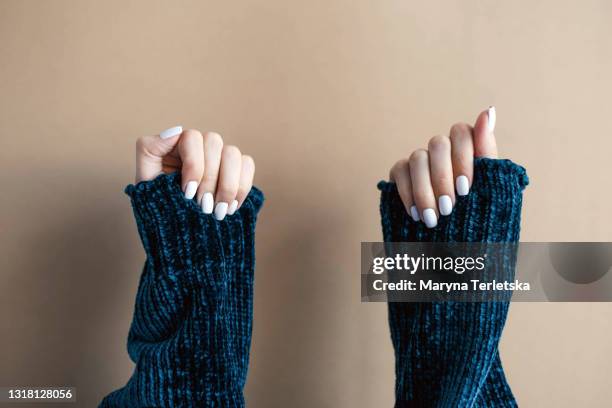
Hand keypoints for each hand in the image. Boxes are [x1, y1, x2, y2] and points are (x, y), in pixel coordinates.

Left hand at [136, 126, 254, 220]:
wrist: (174, 230)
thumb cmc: (157, 204)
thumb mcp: (145, 180)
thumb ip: (149, 151)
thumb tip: (175, 131)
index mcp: (178, 143)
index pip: (192, 138)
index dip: (194, 165)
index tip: (188, 194)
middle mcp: (201, 146)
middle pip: (215, 143)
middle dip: (210, 179)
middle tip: (203, 207)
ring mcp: (220, 157)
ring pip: (234, 154)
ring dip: (228, 185)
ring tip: (218, 212)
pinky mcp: (237, 170)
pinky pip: (247, 166)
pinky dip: (242, 188)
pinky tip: (231, 208)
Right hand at [389, 107, 497, 227]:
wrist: (457, 251)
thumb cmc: (478, 217)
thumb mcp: (491, 186)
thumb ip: (487, 151)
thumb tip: (488, 110)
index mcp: (468, 149)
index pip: (461, 132)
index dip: (462, 159)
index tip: (465, 190)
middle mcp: (444, 151)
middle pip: (438, 144)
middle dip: (443, 178)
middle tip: (449, 208)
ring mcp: (421, 160)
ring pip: (418, 158)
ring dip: (425, 190)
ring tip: (433, 218)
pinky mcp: (401, 173)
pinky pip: (399, 170)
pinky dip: (407, 193)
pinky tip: (416, 214)